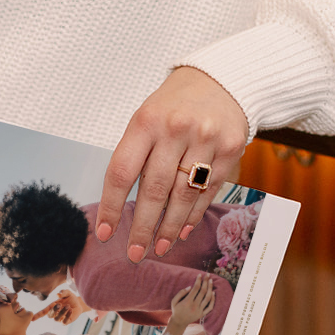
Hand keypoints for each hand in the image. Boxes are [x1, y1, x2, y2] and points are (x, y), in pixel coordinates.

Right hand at [34, 289, 92, 325]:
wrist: (79, 303)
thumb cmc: (71, 298)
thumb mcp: (67, 293)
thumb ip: (63, 292)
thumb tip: (58, 294)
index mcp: (52, 306)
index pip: (43, 312)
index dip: (37, 315)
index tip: (32, 318)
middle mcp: (55, 313)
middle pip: (50, 315)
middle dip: (54, 310)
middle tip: (60, 304)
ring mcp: (60, 318)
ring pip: (56, 319)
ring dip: (61, 312)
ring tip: (68, 306)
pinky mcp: (66, 321)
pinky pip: (64, 321)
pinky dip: (67, 316)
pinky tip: (71, 310)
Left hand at [96, 66, 248, 263]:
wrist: (221, 80)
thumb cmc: (174, 105)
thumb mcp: (147, 118)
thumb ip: (137, 156)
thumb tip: (122, 205)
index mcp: (146, 121)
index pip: (122, 171)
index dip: (111, 206)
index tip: (104, 232)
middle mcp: (175, 130)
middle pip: (154, 190)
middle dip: (141, 227)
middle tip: (134, 253)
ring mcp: (205, 139)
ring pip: (183, 195)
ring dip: (169, 227)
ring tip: (159, 247)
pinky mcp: (230, 150)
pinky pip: (209, 190)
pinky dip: (194, 213)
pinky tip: (183, 229)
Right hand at [168, 275, 216, 328]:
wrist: (179, 322)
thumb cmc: (176, 310)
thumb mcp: (174, 301)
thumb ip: (181, 293)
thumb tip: (190, 286)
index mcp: (187, 301)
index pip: (195, 288)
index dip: (199, 280)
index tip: (200, 275)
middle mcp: (195, 306)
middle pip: (203, 291)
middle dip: (205, 282)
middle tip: (208, 275)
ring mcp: (199, 310)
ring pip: (207, 298)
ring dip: (210, 288)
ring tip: (211, 281)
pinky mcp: (202, 314)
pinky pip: (210, 307)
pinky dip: (213, 299)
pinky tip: (213, 293)